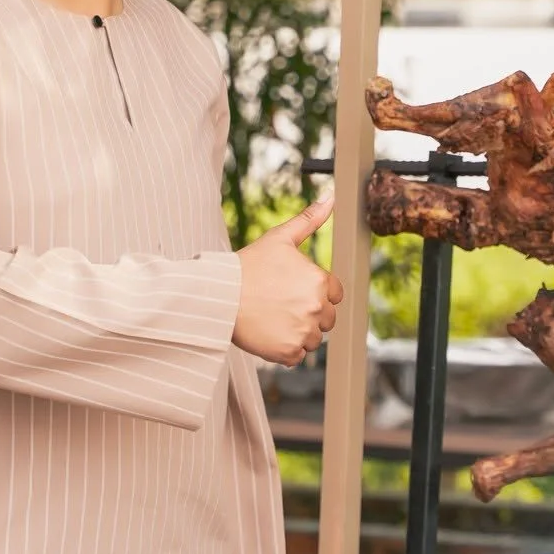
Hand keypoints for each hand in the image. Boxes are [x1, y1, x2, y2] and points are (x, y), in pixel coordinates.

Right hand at [233, 196, 342, 365]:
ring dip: (299, 333)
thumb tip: (332, 197)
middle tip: (280, 305)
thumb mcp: (279, 238)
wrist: (218, 296)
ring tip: (273, 318)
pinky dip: (285, 349)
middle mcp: (316, 308)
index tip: (294, 290)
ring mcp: (303, 332)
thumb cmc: (248, 266)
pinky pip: (297, 356)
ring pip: (314, 339)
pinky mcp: (288, 352)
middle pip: (326, 319)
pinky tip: (268, 332)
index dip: (317, 293)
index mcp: (319, 281)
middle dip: (309, 314)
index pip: (335, 294)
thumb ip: (310, 220)